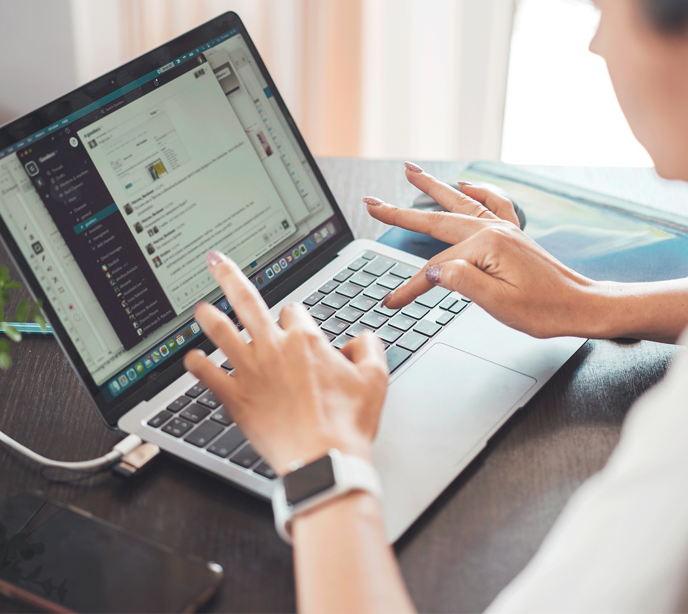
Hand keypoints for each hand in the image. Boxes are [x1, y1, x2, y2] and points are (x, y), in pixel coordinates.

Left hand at [183, 251, 388, 474]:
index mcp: (305, 340)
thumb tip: (362, 338)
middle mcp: (274, 348)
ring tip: (200, 307)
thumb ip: (370, 348)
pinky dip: (197, 365)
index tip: (296, 328)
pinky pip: (208, 376)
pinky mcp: (236, 398)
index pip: (294, 311)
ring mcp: (251, 372)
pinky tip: (191, 359)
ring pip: (222, 333)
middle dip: (229, 277)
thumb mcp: (376, 378)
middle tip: (216, 262)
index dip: (296, 318)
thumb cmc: (347, 423)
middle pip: (246, 301)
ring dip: (209, 317)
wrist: (323, 460)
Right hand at [364, 163, 603, 338]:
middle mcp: (493, 230)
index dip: (410, 287)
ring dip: (432, 188)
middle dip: (400, 213)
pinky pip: (492, 204)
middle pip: (436, 220)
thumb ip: (462, 282)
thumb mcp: (499, 304)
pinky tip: (465, 185)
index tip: (391, 302)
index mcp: (487, 247)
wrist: (581, 305)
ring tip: (410, 171)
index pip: (435, 268)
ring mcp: (503, 228)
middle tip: (372, 202)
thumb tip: (432, 270)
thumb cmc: (544, 310)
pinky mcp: (512, 233)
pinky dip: (476, 192)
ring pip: (458, 203)